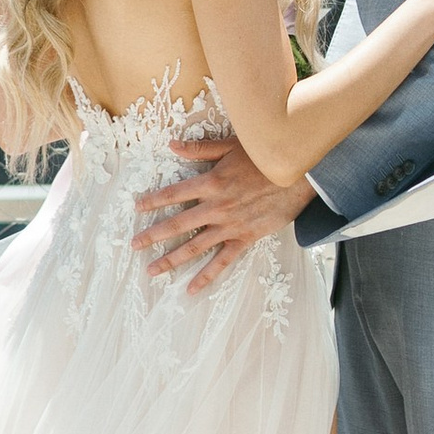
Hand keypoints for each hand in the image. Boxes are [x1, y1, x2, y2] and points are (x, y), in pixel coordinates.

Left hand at [135, 132, 309, 291]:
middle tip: (134, 245)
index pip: (174, 193)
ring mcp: (230, 226)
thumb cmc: (265, 156)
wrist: (299, 175)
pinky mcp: (245, 238)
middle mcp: (216, 207)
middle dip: (153, 235)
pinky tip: (191, 288)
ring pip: (195, 246)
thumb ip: (201, 149)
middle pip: (178, 224)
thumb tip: (172, 145)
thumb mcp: (232, 146)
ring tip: (152, 270)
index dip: (153, 200)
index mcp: (211, 182)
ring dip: (172, 259)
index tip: (136, 207)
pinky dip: (207, 276)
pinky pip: (223, 261)